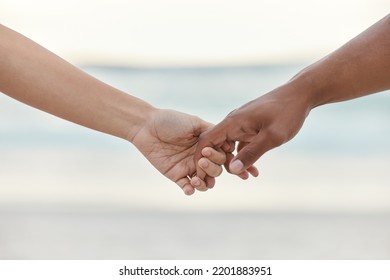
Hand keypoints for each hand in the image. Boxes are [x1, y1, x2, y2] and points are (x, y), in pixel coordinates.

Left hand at [132, 108, 225, 194]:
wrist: (147, 126)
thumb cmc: (171, 121)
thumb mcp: (195, 123)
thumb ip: (212, 132)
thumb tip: (230, 145)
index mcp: (207, 145)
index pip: (222, 156)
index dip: (223, 158)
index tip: (216, 153)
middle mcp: (201, 157)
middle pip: (216, 171)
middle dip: (212, 168)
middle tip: (202, 160)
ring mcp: (189, 168)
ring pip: (205, 182)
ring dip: (204, 182)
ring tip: (196, 178)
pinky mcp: (176, 175)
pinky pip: (187, 187)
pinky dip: (191, 190)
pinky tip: (190, 186)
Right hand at [194, 81, 312, 174]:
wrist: (300, 95)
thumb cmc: (287, 113)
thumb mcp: (272, 136)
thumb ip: (251, 153)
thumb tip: (232, 170)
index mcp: (232, 122)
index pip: (206, 141)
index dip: (200, 159)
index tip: (202, 176)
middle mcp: (232, 123)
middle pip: (215, 146)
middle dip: (217, 164)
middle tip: (230, 179)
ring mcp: (241, 125)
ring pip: (228, 147)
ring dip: (233, 162)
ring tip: (247, 177)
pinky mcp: (249, 128)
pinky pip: (240, 145)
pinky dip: (243, 157)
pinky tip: (254, 170)